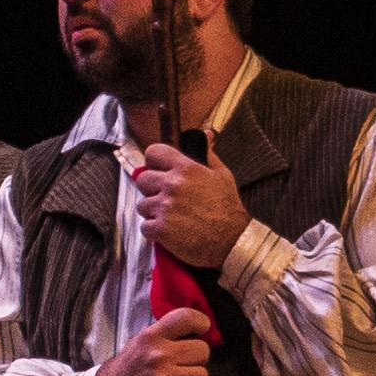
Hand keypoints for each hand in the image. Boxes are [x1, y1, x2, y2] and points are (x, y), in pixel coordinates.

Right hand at [89, 306, 216, 375]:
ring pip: (202, 375)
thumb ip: (165, 336)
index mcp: (151, 336)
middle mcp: (159, 354)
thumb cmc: (127, 369)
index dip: (200, 322)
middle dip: (196, 359)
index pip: (186, 318)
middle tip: (183, 365)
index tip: (202, 329)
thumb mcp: (140, 343)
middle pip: (202, 350)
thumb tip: (195, 334)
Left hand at [131, 141, 249, 271]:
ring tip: (173, 218)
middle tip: (167, 199)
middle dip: (152, 189)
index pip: (153, 153)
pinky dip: (154, 231)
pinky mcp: (160, 229)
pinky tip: (170, 232)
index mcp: (186, 169)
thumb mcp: (222, 175)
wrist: (233, 241)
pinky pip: (144, 227)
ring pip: (142, 205)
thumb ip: (208, 155)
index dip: (154, 162)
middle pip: (142, 179)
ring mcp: (164, 207)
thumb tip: (205, 135)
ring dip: (153, 212)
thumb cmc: (228, 208)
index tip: (159, 171)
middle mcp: (172, 185)